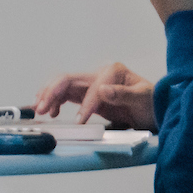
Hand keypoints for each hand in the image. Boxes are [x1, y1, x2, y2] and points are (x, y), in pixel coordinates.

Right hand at [34, 62, 156, 129]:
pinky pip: (66, 94)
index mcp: (113, 72)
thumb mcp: (143, 99)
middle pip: (68, 79)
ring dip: (48, 95)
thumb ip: (124, 94)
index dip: (86, 105)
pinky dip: (55, 100)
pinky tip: (52, 111)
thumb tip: (103, 89)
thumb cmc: (151, 103)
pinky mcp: (87, 94)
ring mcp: (91, 84)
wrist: (154, 109)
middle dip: (53, 93)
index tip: (80, 121)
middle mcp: (99, 75)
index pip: (93, 87)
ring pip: (63, 85)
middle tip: (42, 108)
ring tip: (39, 109)